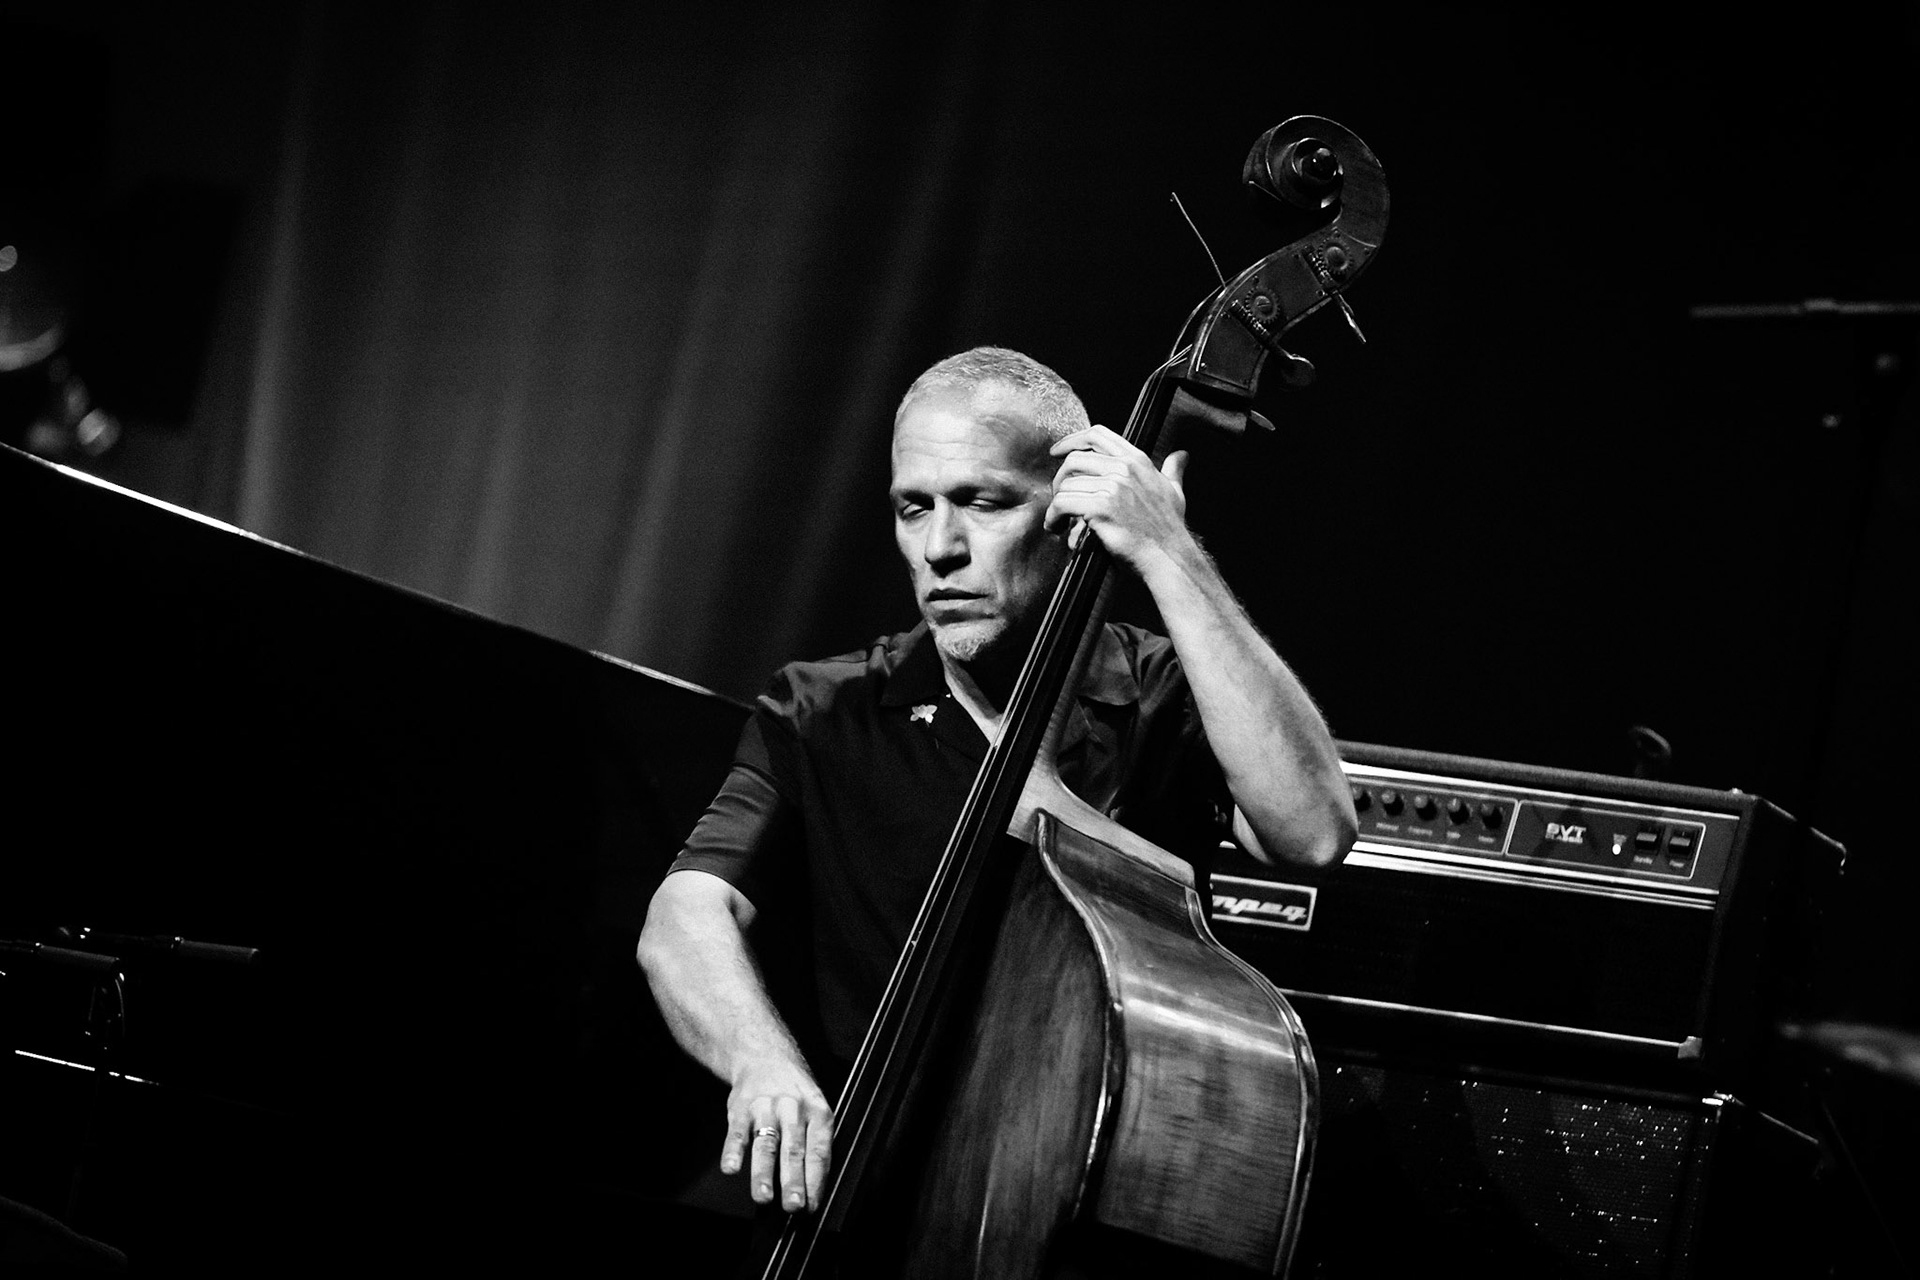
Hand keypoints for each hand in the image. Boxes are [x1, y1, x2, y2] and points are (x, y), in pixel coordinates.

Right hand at [720, 1058, 833, 1212]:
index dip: (816, 1180)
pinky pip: (737, 1131)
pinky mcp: (741, 1108)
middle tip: (794, 1206)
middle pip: (794, 1149)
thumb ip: (814, 1145)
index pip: (819, 1151)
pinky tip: (731, 1168)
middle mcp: (793, 1110)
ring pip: (766, 1143)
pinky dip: (733, 1151)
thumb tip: (812, 1190)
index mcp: (818, 1112)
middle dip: (794, 1180)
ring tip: (763, 1196)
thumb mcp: (815, 1109)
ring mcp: (766, 1108)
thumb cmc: (794, 1092)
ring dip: (764, 1172)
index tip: (812, 1205)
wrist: (764, 1056)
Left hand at [1046, 425, 1192, 572]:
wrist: (1169, 557)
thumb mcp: (1175, 492)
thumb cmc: (1169, 530)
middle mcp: (1124, 469)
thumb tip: (1181, 456)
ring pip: (1066, 484)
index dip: (1072, 440)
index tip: (1058, 451)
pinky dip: (1053, 516)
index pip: (1097, 436)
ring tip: (1059, 518)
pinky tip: (1056, 526)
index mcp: (1137, 461)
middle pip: (1075, 459)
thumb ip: (1173, 470)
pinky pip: (1062, 503)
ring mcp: (1113, 487)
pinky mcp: (1100, 508)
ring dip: (1056, 502)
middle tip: (1058, 495)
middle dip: (1059, 478)